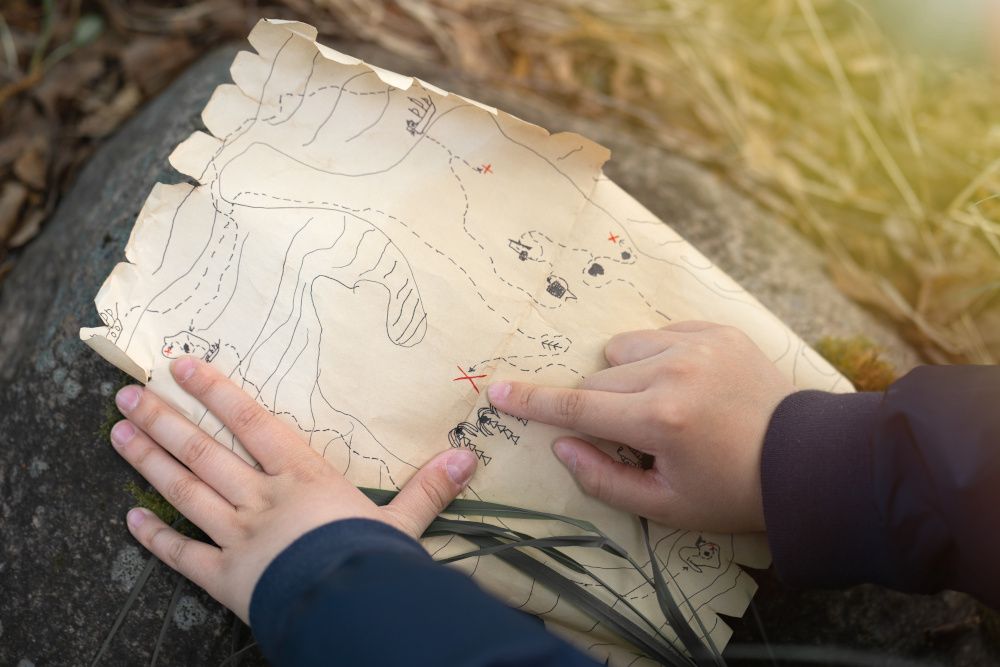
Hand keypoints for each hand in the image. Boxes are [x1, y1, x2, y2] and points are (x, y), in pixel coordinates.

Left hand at [110, 356, 477, 621]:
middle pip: (203, 451)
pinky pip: (181, 554)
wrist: (347, 609)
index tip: (181, 366)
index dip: (214, 391)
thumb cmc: (374, 560)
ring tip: (117, 433)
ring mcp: (236, 536)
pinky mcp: (223, 577)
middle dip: (163, 419)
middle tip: (127, 394)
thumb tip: (468, 456)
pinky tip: (129, 522)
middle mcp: (260, 497)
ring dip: (149, 461)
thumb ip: (429, 487)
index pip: (251, 422)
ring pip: (184, 491)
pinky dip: (155, 538)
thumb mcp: (407, 521)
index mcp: (300, 476)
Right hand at [486, 321, 794, 532]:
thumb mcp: (665, 506)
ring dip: (625, 376)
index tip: (497, 390)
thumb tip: (561, 446)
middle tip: (636, 434)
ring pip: (623, 349)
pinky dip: (658, 358)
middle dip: (600, 406)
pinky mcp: (717, 330)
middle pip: (597, 378)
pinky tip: (688, 384)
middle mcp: (674, 372)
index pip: (577, 406)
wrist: (805, 460)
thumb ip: (603, 479)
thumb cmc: (731, 492)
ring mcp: (698, 344)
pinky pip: (659, 334)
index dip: (533, 401)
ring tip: (663, 403)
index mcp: (660, 420)